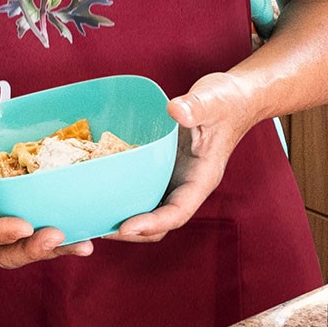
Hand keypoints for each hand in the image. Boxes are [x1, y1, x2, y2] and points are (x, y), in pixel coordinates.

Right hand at [0, 127, 94, 268]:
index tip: (23, 226)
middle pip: (2, 252)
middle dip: (31, 249)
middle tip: (59, 237)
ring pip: (20, 249)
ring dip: (50, 249)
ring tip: (81, 244)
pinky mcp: (7, 224)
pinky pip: (30, 236)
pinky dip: (55, 238)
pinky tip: (82, 231)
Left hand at [110, 72, 254, 242]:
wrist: (233, 97)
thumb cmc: (227, 101)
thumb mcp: (212, 101)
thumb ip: (195, 107)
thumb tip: (175, 110)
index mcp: (202, 177)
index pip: (178, 212)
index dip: (152, 223)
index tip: (125, 227)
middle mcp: (187, 182)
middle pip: (160, 219)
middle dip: (132, 229)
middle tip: (98, 228)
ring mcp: (174, 175)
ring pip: (149, 204)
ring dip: (125, 213)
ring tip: (94, 214)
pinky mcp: (164, 163)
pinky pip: (143, 182)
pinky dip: (124, 188)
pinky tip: (101, 182)